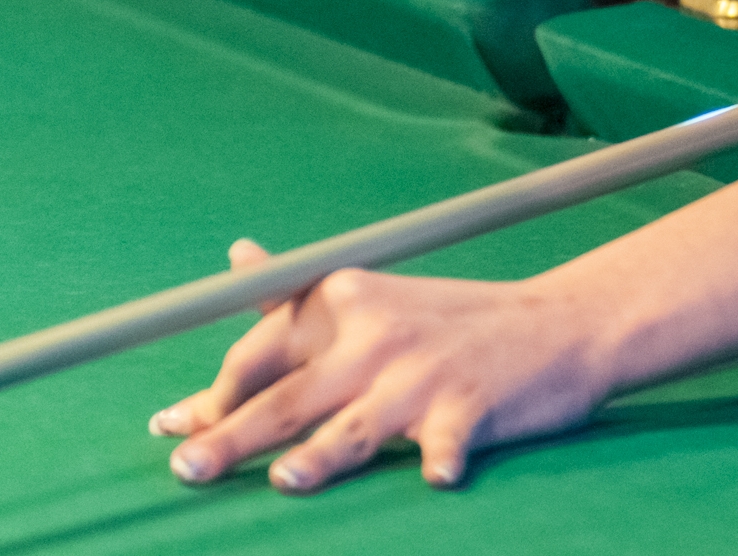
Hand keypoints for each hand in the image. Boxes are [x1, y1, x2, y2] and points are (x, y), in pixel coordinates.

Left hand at [147, 240, 612, 493]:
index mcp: (349, 306)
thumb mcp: (376, 296)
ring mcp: (427, 377)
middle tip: (186, 466)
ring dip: (322, 455)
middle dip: (234, 432)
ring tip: (285, 480)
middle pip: (292, 395)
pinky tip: (438, 478)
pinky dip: (444, 459)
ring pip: (358, 424)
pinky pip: (450, 441)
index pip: (265, 349)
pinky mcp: (473, 408)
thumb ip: (298, 293)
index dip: (216, 392)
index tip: (174, 426)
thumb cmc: (457, 321)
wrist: (563, 325)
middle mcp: (380, 340)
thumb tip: (236, 258)